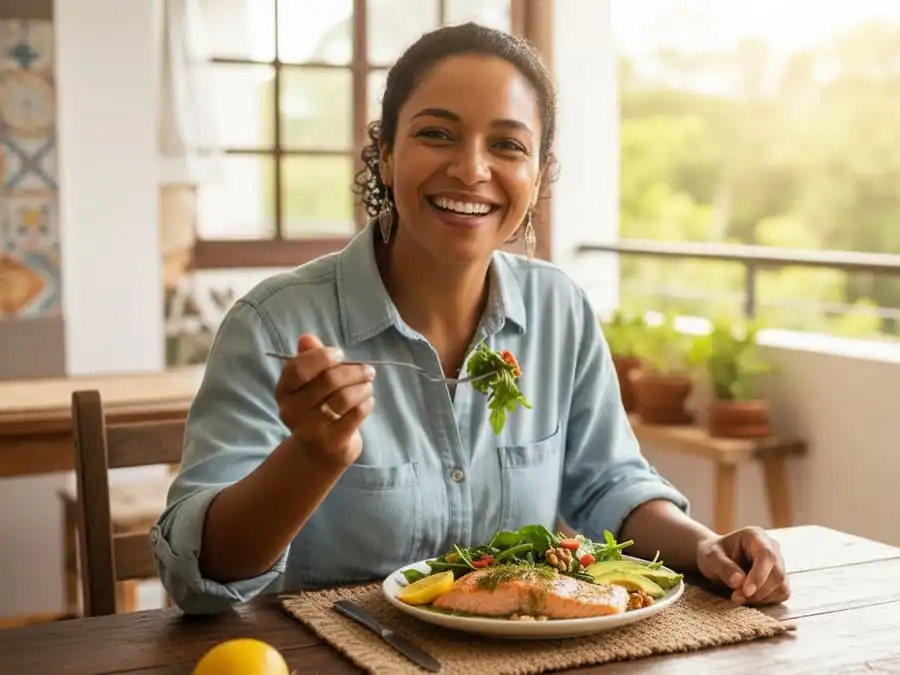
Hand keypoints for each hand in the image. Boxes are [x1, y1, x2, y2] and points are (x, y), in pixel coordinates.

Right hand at [275, 334, 375, 466]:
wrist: (319, 449)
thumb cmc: (316, 406)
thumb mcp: (310, 382)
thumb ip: (309, 358)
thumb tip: (306, 338)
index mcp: (284, 391)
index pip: (297, 368)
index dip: (322, 357)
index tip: (340, 354)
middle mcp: (292, 411)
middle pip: (328, 381)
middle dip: (353, 371)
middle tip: (368, 370)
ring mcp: (311, 429)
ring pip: (344, 398)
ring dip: (363, 387)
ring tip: (368, 385)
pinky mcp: (332, 441)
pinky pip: (356, 414)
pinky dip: (366, 403)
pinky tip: (367, 400)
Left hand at [696, 526, 789, 605]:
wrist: (716, 559)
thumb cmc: (713, 554)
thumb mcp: (711, 558)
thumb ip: (724, 568)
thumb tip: (739, 582)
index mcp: (755, 536)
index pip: (766, 555)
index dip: (759, 575)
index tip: (746, 591)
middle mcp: (771, 547)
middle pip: (777, 573)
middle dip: (758, 591)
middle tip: (736, 597)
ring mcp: (778, 563)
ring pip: (781, 586)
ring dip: (761, 597)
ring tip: (738, 596)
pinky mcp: (780, 578)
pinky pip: (781, 593)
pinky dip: (766, 600)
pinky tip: (749, 597)